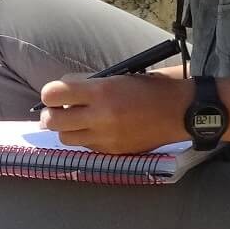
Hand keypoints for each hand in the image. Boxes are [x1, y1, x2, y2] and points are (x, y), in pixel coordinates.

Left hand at [37, 74, 193, 154]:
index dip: (50, 93)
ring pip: (65, 138)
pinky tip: (97, 129)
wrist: (179, 111)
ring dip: (67, 128)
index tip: (56, 93)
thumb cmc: (150, 88)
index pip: (53, 94)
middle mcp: (100, 116)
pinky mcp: (113, 151)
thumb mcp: (118, 76)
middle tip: (58, 109)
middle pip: (52, 121)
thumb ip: (89, 84)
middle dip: (50, 114)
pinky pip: (86, 147)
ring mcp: (106, 137)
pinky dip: (86, 138)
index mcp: (101, 91)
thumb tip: (64, 91)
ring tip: (79, 120)